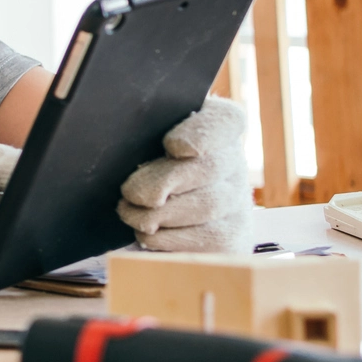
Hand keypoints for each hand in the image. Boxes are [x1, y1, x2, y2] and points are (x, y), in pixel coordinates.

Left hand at [119, 94, 251, 251]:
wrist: (150, 206)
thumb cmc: (138, 161)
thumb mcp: (138, 138)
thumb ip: (138, 129)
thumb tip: (123, 130)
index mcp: (214, 125)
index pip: (223, 120)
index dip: (201, 134)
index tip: (174, 146)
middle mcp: (233, 161)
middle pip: (210, 167)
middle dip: (165, 182)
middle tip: (131, 192)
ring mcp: (238, 201)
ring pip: (209, 206)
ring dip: (161, 213)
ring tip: (129, 212)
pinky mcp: (233, 237)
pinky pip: (210, 240)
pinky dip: (171, 239)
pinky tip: (148, 233)